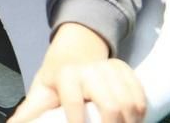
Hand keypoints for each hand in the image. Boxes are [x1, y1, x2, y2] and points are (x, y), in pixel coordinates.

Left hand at [11, 60, 145, 122]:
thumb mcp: (41, 93)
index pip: (75, 102)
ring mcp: (110, 68)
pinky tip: (131, 122)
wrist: (74, 54)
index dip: (78, 120)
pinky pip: (140, 98)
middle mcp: (90, 69)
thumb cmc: (57, 79)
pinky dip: (140, 115)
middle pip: (110, 106)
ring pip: (129, 104)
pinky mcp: (126, 70)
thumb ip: (29, 112)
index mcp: (66, 75)